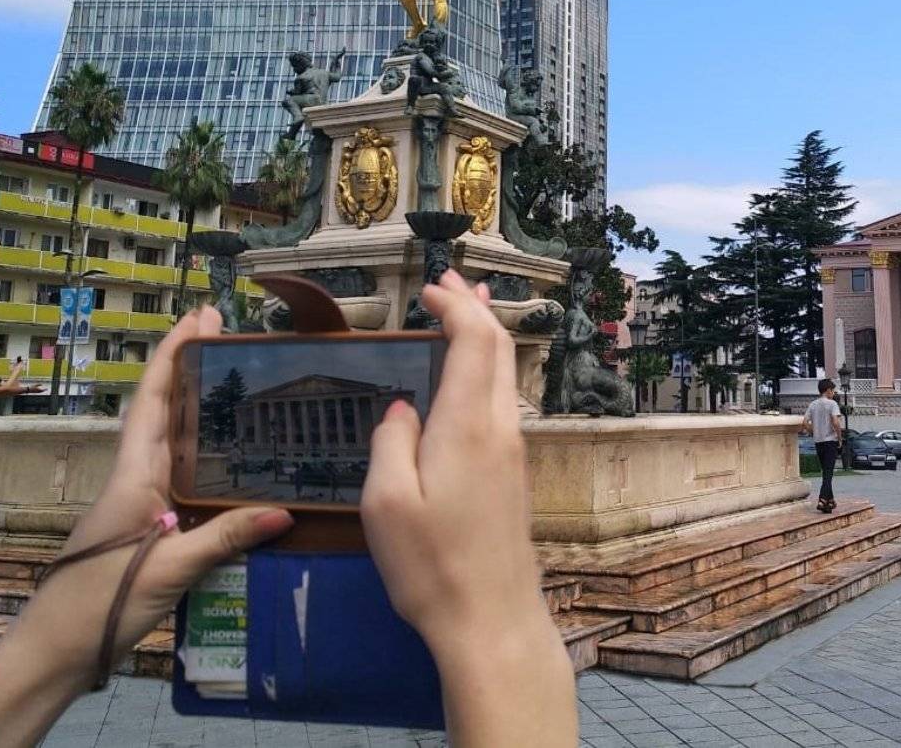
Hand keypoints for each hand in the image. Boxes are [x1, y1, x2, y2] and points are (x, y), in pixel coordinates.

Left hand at [0, 309, 292, 746]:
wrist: (57, 648)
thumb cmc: (101, 600)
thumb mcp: (168, 568)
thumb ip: (224, 537)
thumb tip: (286, 511)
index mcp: (135, 475)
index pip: (152, 400)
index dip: (173, 355)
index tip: (199, 317)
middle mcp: (138, 477)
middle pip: (164, 409)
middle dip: (190, 368)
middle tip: (227, 333)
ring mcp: (143, 500)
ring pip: (173, 440)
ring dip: (198, 405)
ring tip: (238, 379)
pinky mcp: (151, 524)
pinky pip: (182, 473)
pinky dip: (205, 449)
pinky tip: (233, 453)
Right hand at [361, 271, 573, 745]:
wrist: (492, 621)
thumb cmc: (432, 566)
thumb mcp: (387, 503)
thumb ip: (392, 442)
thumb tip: (404, 407)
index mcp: (469, 425)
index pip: (474, 341)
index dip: (457, 306)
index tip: (431, 287)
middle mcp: (501, 428)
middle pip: (499, 349)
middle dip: (476, 308)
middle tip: (452, 280)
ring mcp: (513, 452)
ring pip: (506, 374)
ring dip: (484, 336)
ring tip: (466, 310)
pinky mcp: (514, 475)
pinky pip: (503, 400)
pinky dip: (487, 369)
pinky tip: (472, 377)